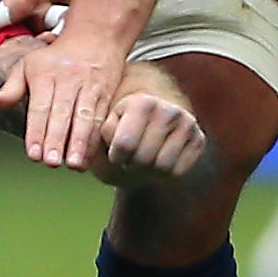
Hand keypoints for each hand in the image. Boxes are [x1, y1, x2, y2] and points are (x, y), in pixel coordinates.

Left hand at [0, 28, 124, 169]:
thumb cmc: (55, 58)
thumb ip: (10, 89)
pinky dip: (96, 139)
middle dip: (56, 139)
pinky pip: (102, 117)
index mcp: (45, 73)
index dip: (36, 131)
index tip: (33, 154)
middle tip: (51, 162)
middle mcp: (69, 79)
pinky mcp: (107, 93)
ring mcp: (90, 86)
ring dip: (80, 143)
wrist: (96, 37)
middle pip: (62, 113)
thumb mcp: (28, 66)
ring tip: (74, 165)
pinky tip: (90, 157)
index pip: (40, 107)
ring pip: (86, 117)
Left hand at [90, 68, 205, 183]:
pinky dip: (164, 175)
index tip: (115, 150)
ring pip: (162, 167)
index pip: (125, 145)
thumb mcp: (101, 130)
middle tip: (130, 156)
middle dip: (132, 164)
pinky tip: (157, 160)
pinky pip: (178, 172)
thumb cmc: (116, 129)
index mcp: (142, 102)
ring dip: (147, 170)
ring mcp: (188, 123)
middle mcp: (169, 109)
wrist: (146, 122)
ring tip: (142, 157)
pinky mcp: (199, 139)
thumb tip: (78, 163)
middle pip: (144, 159)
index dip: (115, 156)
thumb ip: (93, 140)